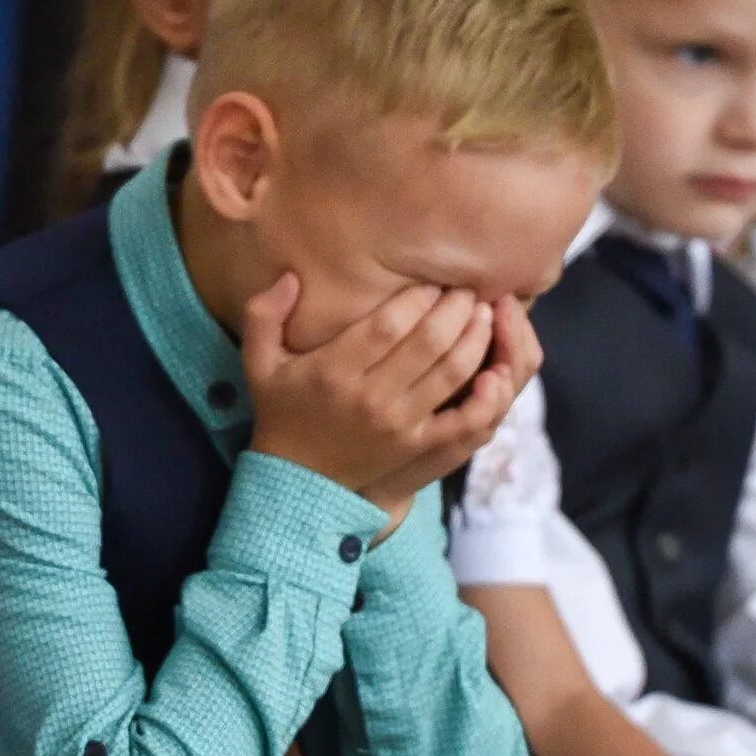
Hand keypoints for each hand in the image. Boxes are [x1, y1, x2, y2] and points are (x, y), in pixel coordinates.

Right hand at [242, 277, 526, 520]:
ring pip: (451, 372)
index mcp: (333, 370)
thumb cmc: (281, 411)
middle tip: (467, 290)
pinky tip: (496, 371)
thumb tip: (290, 276)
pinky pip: (463, 421)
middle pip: (428, 342)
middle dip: (455, 308)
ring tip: (483, 315)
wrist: (298, 480)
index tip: (432, 282)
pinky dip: (485, 396)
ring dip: (475, 338)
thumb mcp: (259, 362)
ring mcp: (398, 424)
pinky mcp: (417, 446)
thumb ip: (264, 313)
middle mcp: (369, 397)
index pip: (388, 324)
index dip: (419, 297)